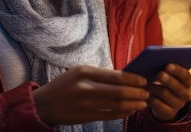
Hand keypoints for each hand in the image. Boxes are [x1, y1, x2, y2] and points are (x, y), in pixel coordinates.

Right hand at [32, 66, 148, 125]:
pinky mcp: (86, 117)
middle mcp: (86, 88)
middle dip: (137, 93)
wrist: (44, 104)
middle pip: (119, 92)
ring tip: (142, 103)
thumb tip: (126, 76)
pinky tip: (130, 111)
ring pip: (117, 106)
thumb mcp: (80, 72)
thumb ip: (100, 74)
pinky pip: (110, 116)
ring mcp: (86, 105)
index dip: (133, 79)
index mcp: (86, 72)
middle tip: (147, 92)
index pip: (116, 76)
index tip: (143, 80)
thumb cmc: (65, 85)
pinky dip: (123, 113)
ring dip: (133, 105)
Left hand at [146, 64, 190, 120]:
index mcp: (186, 82)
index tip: (167, 65)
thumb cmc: (166, 86)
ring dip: (154, 86)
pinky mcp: (168, 112)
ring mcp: (177, 105)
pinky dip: (149, 97)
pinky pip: (157, 103)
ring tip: (145, 82)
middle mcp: (185, 94)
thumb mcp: (169, 78)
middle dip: (168, 79)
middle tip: (159, 73)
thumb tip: (154, 60)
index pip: (185, 76)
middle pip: (177, 86)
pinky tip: (143, 92)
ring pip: (165, 94)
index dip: (177, 70)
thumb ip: (166, 70)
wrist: (165, 106)